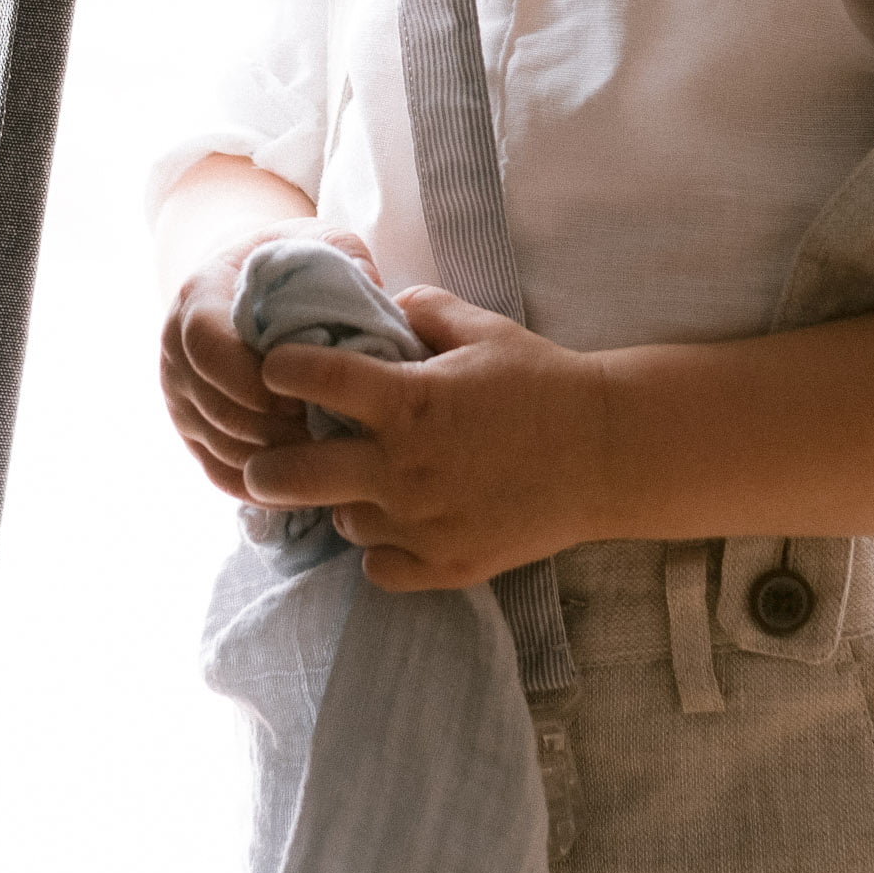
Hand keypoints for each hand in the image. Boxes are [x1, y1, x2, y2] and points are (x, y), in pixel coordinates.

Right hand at [159, 220, 383, 499]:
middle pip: (216, 408)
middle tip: (332, 434)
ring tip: (330, 456)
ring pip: (221, 448)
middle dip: (275, 428)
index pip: (206, 345)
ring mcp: (180, 397)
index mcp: (198, 297)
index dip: (252, 377)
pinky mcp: (195, 433)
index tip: (304, 392)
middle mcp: (175, 352)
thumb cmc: (289, 262)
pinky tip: (311, 481)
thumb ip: (343, 254)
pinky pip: (221, 473)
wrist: (245, 283)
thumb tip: (373, 289)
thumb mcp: (317, 240)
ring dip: (276, 460)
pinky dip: (265, 485)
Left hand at [240, 288, 606, 589]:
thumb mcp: (481, 329)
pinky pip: (378, 568)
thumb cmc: (543, 382)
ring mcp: (423, 523)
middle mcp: (404, 468)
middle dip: (267, 467)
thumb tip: (379, 304)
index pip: (314, 379)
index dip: (283, 368)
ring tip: (367, 484)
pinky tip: (400, 522)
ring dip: (344, 502)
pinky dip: (381, 548)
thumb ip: (421, 310)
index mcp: (409, 402)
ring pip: (341, 523)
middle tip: (270, 456)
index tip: (276, 368)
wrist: (606, 452)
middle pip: (291, 477)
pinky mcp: (447, 564)